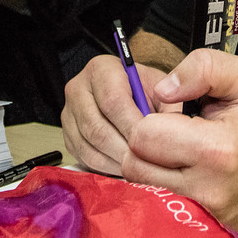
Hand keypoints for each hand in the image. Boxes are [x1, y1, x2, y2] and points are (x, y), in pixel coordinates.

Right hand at [61, 54, 171, 175]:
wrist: (130, 94)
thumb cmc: (147, 91)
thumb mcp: (162, 90)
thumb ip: (168, 107)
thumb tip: (169, 129)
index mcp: (101, 69)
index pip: (112, 100)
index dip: (132, 125)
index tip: (150, 142)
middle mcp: (78, 88)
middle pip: (97, 127)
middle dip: (125, 149)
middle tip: (146, 162)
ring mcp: (69, 113)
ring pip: (90, 146)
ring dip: (116, 161)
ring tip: (139, 166)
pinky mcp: (67, 136)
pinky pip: (84, 158)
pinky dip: (107, 167)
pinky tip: (126, 167)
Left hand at [120, 49, 237, 237]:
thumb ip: (204, 67)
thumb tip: (164, 88)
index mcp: (217, 149)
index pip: (145, 134)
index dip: (151, 118)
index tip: (171, 116)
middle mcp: (205, 186)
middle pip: (134, 163)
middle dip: (143, 142)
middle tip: (166, 133)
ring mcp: (199, 211)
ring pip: (138, 185)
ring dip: (147, 164)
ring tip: (169, 150)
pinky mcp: (195, 225)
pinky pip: (153, 202)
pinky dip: (156, 185)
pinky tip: (172, 171)